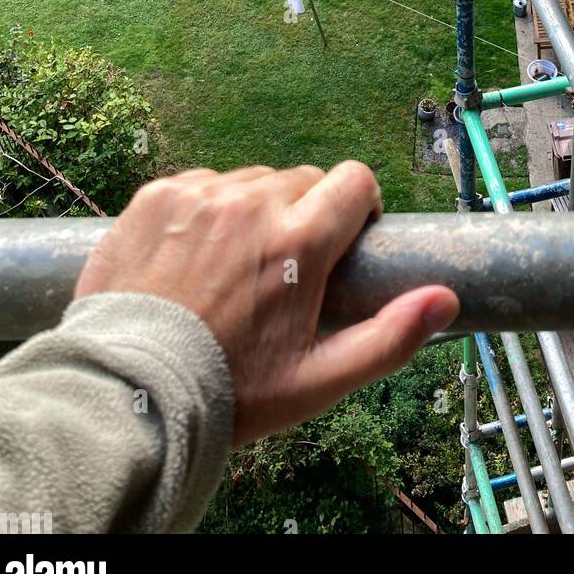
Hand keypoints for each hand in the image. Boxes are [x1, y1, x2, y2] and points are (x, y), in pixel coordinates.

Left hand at [74, 163, 458, 444]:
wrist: (127, 393)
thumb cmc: (229, 391)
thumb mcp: (319, 381)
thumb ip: (390, 337)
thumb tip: (445, 299)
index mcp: (300, 240)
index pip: (355, 179)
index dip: (358, 206)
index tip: (343, 239)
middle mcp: (252, 203)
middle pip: (303, 180)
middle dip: (304, 214)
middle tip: (283, 269)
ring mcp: (199, 195)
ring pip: (250, 180)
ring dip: (253, 210)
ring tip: (233, 266)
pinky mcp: (156, 195)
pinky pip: (201, 184)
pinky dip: (205, 210)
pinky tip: (192, 256)